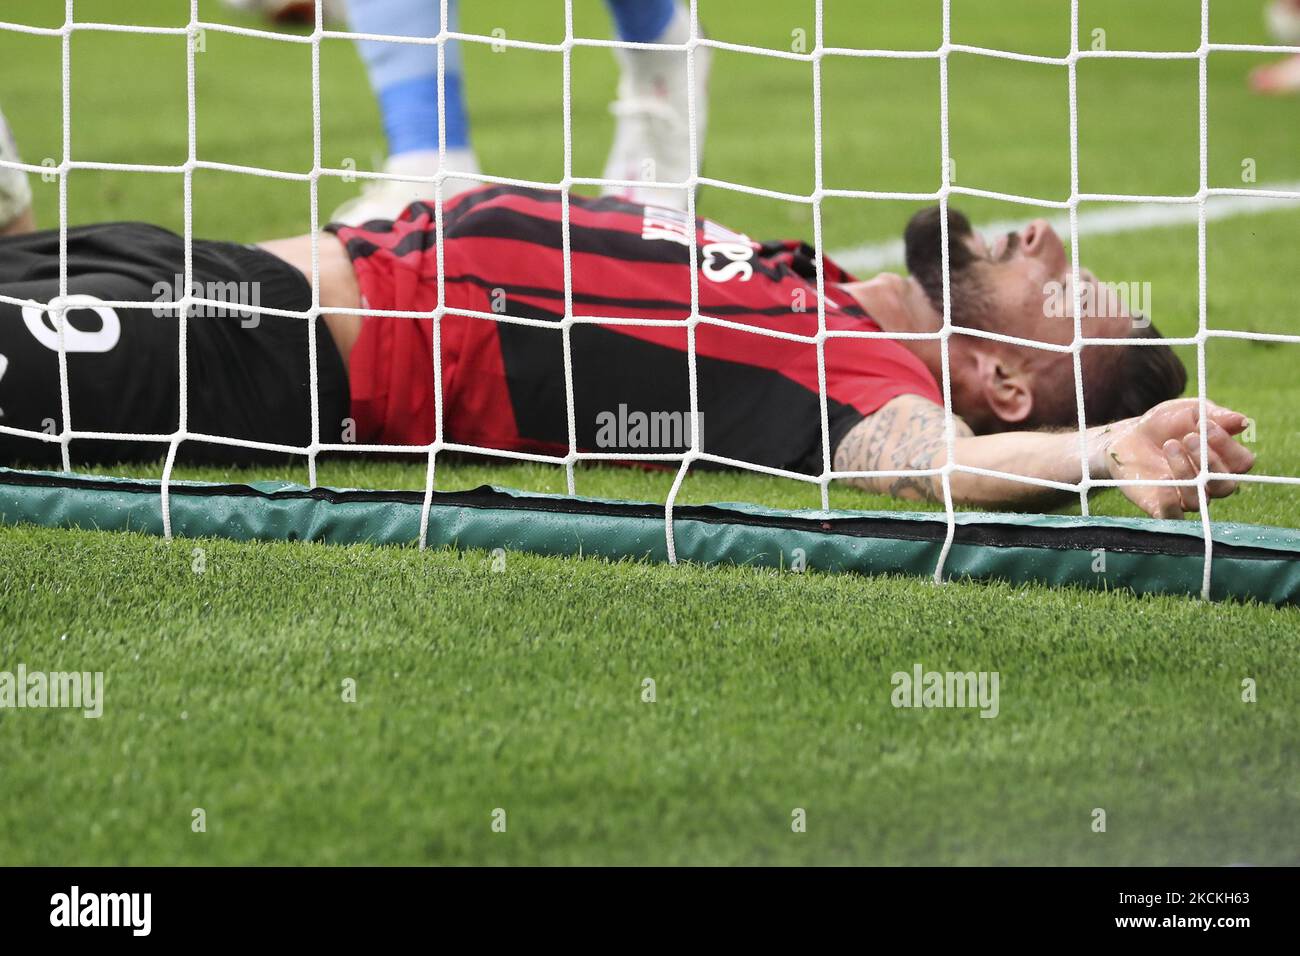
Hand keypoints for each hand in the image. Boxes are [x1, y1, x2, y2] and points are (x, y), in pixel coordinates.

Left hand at [1099, 399, 1255, 518]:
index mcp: (1223, 461)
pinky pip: (1173, 517)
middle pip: (1226, 485)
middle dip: (1210, 461)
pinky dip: (1171, 503)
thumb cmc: (1165, 424)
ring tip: (1170, 446)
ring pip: (1199, 499)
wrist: (1128, 435)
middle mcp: (1209, 484)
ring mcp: (1186, 497)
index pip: (1242, 463)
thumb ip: (1214, 415)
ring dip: (1186, 471)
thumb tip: (1243, 421)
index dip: (1228, 445)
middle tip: (1189, 437)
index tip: (1205, 424)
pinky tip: (1163, 480)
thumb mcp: (1189, 411)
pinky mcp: (1161, 506)